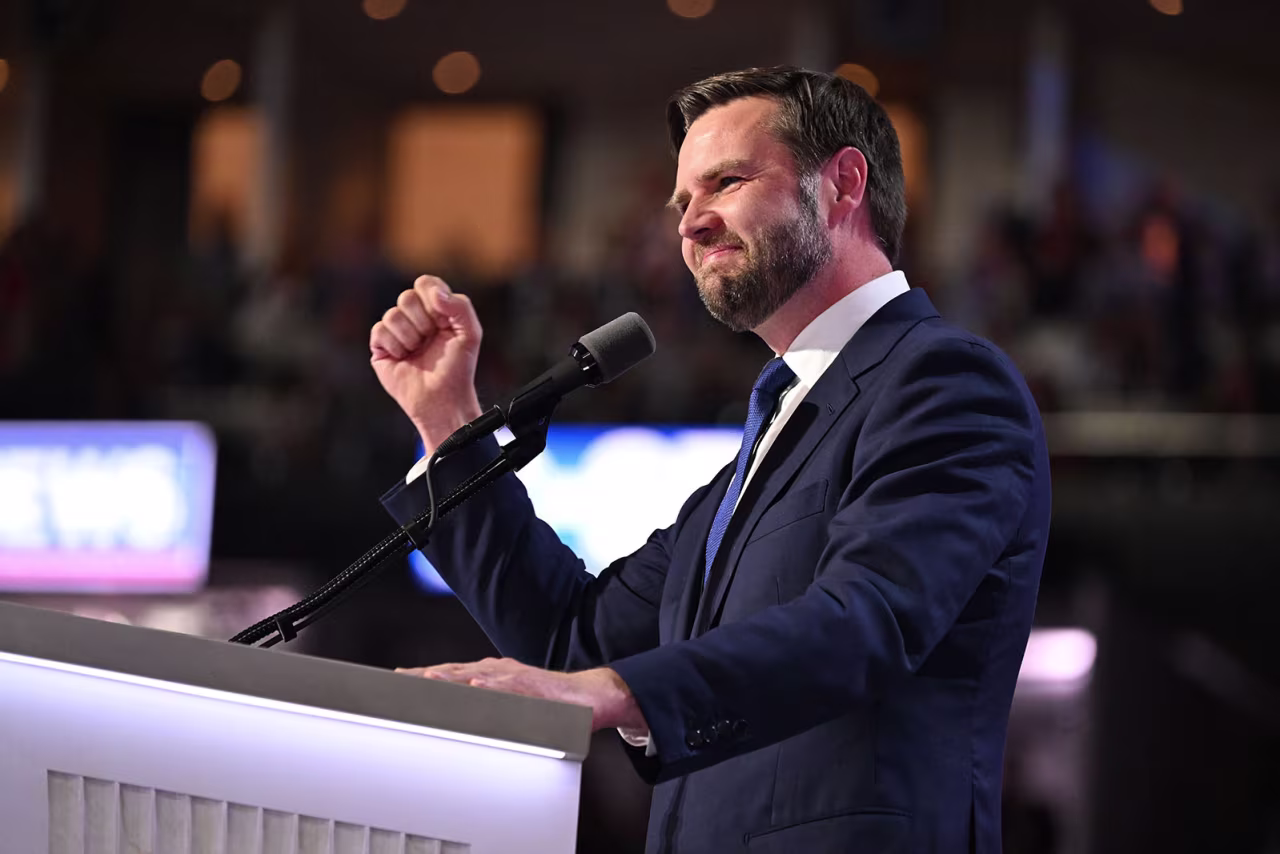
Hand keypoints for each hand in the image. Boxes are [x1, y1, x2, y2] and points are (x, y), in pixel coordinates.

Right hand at [370, 275, 483, 450]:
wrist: (442, 398)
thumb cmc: (458, 368)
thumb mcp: (470, 333)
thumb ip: (460, 306)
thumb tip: (434, 292)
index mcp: (436, 309)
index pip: (425, 283)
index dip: (432, 297)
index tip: (443, 319)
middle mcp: (414, 317)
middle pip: (406, 297)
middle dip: (423, 321)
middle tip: (430, 339)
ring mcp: (396, 331)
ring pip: (392, 315)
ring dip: (410, 337)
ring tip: (418, 352)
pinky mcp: (380, 346)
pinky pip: (380, 330)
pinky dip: (396, 346)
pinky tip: (404, 358)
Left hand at [397, 658, 648, 733]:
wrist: (592, 696)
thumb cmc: (553, 703)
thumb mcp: (512, 707)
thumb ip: (490, 709)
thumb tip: (461, 721)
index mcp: (493, 677)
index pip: (452, 676)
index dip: (425, 678)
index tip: (398, 680)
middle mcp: (500, 672)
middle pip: (457, 672)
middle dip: (427, 675)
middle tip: (400, 678)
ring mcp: (516, 677)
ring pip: (478, 675)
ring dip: (452, 677)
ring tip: (428, 678)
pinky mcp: (534, 686)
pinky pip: (510, 686)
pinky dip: (492, 686)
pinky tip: (477, 687)